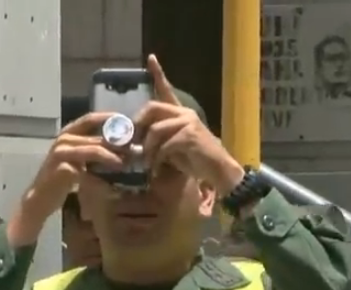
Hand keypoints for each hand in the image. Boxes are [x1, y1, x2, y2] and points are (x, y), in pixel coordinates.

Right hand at [8, 112, 122, 245]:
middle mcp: (63, 139)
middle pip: (97, 135)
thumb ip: (95, 151)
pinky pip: (88, 169)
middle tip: (135, 149)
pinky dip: (101, 174)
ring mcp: (61, 153)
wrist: (40, 199)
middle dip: (118, 141)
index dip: (111, 118)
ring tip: (125, 164)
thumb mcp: (79, 161)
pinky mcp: (62, 168)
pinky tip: (111, 181)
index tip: (130, 125)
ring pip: (95, 150)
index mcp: (67, 134)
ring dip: (113, 156)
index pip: (91, 118)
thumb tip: (124, 149)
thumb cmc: (62, 180)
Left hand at [135, 55, 243, 194]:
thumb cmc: (195, 160)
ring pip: (155, 130)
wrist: (218, 170)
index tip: (151, 58)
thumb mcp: (173, 146)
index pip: (167, 89)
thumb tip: (136, 142)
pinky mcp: (190, 135)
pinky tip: (156, 167)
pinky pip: (164, 145)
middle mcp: (185, 113)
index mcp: (181, 113)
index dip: (158, 73)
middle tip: (132, 142)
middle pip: (152, 107)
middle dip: (137, 125)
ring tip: (145, 162)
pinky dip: (157, 159)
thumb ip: (159, 139)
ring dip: (146, 149)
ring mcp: (188, 122)